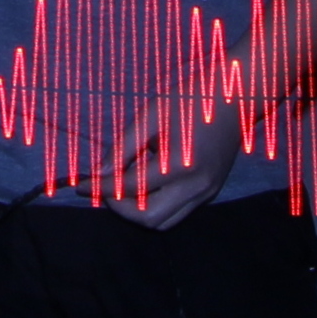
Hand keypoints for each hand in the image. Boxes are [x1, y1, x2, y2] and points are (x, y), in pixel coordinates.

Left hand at [101, 101, 245, 230]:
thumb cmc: (191, 97)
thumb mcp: (151, 114)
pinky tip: (147, 181)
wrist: (236, 95)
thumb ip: (124, 147)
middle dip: (119, 207)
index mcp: (179, 164)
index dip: (101, 188)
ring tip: (126, 184)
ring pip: (163, 222)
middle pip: (147, 218)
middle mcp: (195, 186)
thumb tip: (100, 173)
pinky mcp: (210, 193)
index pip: (129, 188)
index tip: (80, 185)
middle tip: (104, 187)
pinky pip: (177, 212)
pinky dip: (156, 204)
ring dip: (138, 210)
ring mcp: (206, 193)